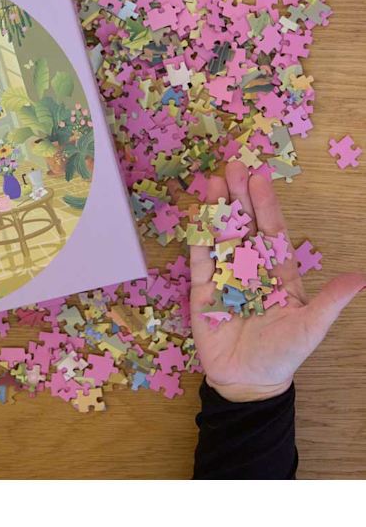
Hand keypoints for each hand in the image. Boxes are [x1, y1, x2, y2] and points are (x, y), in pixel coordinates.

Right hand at [190, 161, 364, 402]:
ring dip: (217, 207)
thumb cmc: (282, 355)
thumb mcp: (310, 327)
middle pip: (244, 225)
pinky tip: (197, 212)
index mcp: (278, 271)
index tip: (261, 178)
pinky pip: (200, 257)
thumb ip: (331, 301)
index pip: (272, 232)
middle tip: (234, 165)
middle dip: (240, 196)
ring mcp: (225, 274)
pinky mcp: (202, 288)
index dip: (266, 205)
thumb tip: (363, 277)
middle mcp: (251, 266)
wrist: (246, 382)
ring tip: (214, 179)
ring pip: (221, 234)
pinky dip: (198, 235)